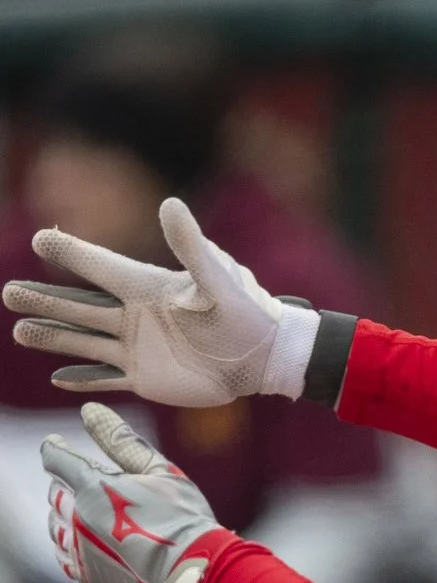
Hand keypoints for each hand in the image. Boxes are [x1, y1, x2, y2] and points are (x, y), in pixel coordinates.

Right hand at [5, 198, 320, 405]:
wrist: (265, 357)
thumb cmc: (246, 313)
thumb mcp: (217, 279)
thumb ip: (190, 246)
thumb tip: (170, 204)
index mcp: (147, 288)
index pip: (100, 267)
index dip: (72, 254)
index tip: (42, 239)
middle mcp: (134, 316)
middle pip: (78, 307)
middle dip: (44, 300)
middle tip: (9, 293)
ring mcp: (136, 348)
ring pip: (82, 341)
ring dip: (52, 337)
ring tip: (19, 330)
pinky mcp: (144, 377)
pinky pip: (105, 377)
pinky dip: (82, 378)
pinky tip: (58, 376)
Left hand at [41, 403, 226, 582]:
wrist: (193, 569)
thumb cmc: (184, 517)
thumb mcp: (160, 471)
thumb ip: (120, 440)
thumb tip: (89, 410)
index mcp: (93, 486)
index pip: (56, 459)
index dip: (54, 448)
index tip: (56, 443)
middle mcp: (77, 516)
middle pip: (55, 492)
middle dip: (67, 484)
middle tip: (89, 484)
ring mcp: (79, 547)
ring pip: (55, 523)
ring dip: (67, 514)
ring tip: (93, 514)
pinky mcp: (85, 573)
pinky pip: (63, 554)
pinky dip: (70, 544)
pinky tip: (90, 540)